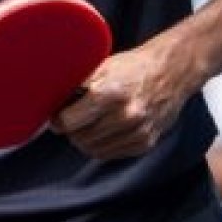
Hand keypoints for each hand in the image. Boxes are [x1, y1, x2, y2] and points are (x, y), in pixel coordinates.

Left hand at [50, 41, 197, 160]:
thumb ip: (77, 85)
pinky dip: (101, 145)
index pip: (69, 122)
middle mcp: (126, 116)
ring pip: (93, 150)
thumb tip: (50, 101)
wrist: (171, 73)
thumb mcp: (101, 67)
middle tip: (71, 120)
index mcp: (110, 94)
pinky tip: (103, 130)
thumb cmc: (132, 67)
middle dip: (71, 131)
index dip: (58, 121)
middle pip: (80, 138)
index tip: (56, 116)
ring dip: (84, 140)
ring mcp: (138, 132)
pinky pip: (111, 154)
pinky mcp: (145, 144)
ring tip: (87, 125)